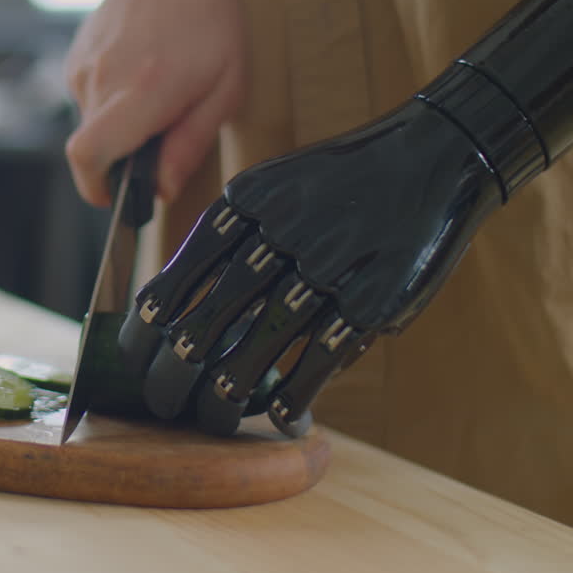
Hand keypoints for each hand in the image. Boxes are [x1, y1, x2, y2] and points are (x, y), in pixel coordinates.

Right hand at [64, 0, 245, 206]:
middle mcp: (102, 81)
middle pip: (94, 149)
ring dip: (122, 126)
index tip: (116, 197)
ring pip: (93, 125)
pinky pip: (90, 101)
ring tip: (158, 94)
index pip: (88, 156)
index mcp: (141, 92)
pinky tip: (142, 75)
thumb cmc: (207, 19)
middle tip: (164, 132)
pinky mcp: (76, 59)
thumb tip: (163, 189)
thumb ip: (190, 144)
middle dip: (125, 156)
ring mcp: (83, 68)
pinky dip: (114, 103)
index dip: (96, 188)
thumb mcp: (224, 88)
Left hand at [114, 100, 504, 436]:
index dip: (147, 330)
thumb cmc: (342, 183)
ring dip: (226, 396)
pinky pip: (318, 362)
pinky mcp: (374, 301)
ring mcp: (328, 270)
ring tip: (213, 417)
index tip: (136, 357)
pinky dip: (293, 398)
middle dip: (173, 375)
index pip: (178, 279)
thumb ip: (231, 239)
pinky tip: (281, 415)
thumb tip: (178, 307)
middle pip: (205, 324)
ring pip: (256, 352)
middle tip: (162, 402)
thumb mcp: (275, 186)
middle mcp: (280, 235)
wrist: (435, 154)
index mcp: (246, 204)